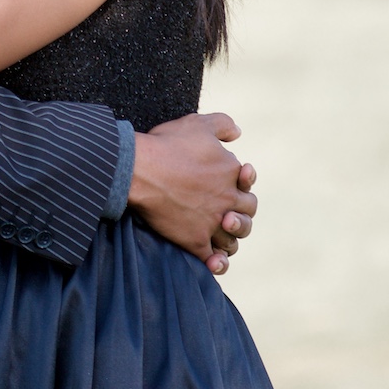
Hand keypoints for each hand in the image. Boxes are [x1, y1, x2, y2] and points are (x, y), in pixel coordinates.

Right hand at [128, 113, 256, 277]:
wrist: (140, 169)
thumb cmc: (168, 145)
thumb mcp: (198, 124)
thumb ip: (222, 125)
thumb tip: (238, 133)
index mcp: (231, 173)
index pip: (247, 187)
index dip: (242, 185)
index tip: (229, 183)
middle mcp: (227, 200)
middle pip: (246, 216)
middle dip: (239, 215)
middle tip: (223, 212)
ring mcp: (212, 223)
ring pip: (232, 241)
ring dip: (229, 239)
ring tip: (216, 234)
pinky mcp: (196, 241)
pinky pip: (213, 260)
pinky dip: (216, 263)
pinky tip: (213, 261)